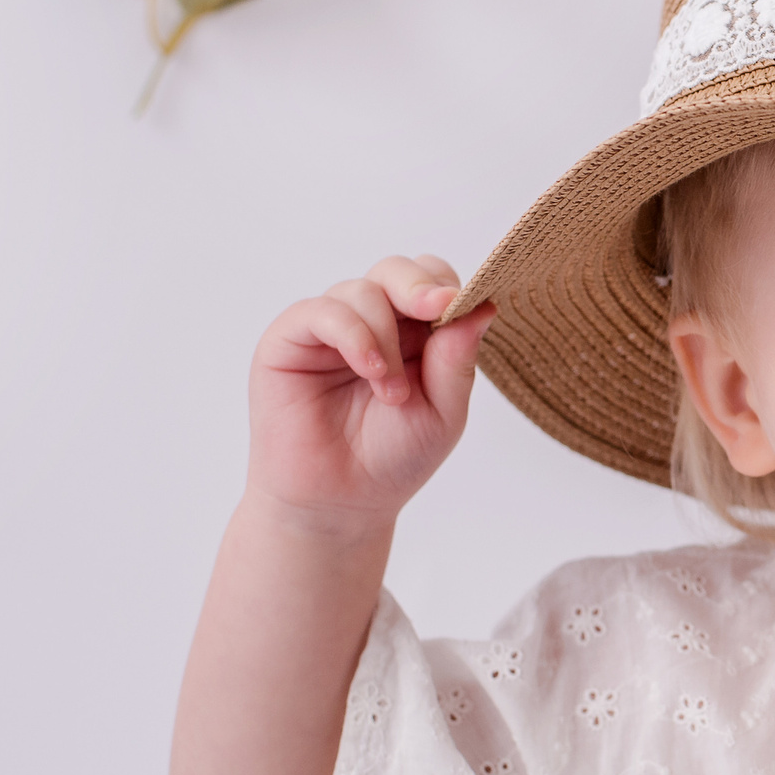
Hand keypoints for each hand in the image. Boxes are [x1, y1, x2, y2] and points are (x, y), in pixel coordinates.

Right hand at [246, 255, 494, 532]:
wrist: (340, 504)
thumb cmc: (392, 458)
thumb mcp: (443, 412)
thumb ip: (457, 360)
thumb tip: (483, 305)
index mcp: (415, 333)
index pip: (433, 282)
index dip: (448, 287)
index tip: (462, 306)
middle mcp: (373, 322)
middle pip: (397, 270)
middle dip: (420, 286)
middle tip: (437, 309)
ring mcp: (331, 327)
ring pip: (362, 290)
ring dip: (386, 337)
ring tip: (391, 392)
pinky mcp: (291, 338)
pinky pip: (322, 311)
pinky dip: (353, 334)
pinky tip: (370, 370)